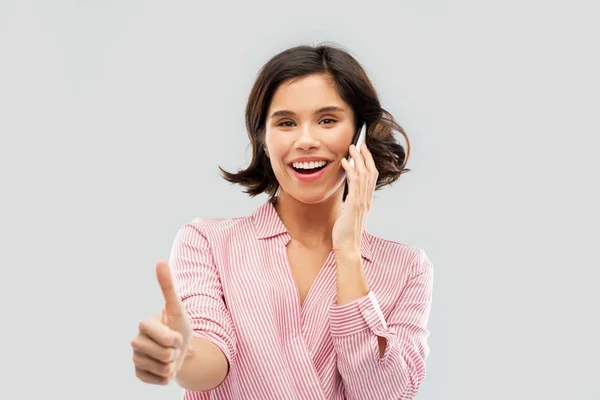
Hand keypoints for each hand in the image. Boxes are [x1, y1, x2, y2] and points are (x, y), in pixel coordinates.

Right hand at [131, 260, 192, 384]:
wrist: (180, 349)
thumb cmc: (179, 326)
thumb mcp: (177, 308)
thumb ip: (167, 286)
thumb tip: (159, 260)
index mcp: (143, 325)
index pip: (164, 337)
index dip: (176, 338)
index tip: (175, 333)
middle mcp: (135, 342)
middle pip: (164, 355)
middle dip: (175, 352)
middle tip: (173, 346)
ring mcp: (136, 359)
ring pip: (162, 369)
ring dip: (173, 365)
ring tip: (170, 356)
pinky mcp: (139, 375)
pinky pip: (159, 381)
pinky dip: (168, 377)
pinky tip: (164, 368)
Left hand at [332, 143, 377, 253]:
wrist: (348, 247)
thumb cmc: (346, 233)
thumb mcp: (350, 215)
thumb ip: (352, 205)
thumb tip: (348, 198)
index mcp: (366, 202)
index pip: (371, 177)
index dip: (369, 163)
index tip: (364, 151)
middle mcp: (366, 200)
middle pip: (370, 172)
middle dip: (366, 156)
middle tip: (360, 143)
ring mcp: (362, 202)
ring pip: (364, 174)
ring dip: (358, 159)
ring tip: (352, 147)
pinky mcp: (354, 204)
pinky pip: (354, 183)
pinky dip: (350, 170)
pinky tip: (345, 162)